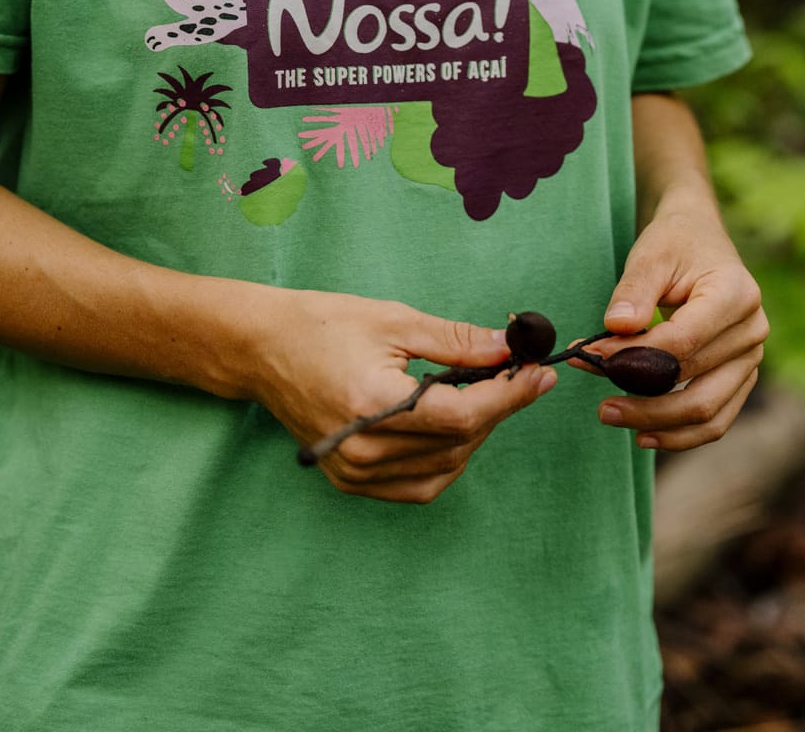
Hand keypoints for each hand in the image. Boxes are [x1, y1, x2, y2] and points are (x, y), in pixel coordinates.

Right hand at [251, 287, 555, 501]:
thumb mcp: (393, 320)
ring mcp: (355, 472)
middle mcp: (363, 449)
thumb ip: (455, 341)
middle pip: (458, 443)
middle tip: (521, 375)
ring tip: (486, 396)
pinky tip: (454, 426)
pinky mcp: (351, 482)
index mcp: (372, 404)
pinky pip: (418, 485)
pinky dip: (447, 459)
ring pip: (445, 468)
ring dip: (476, 434)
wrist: (263, 350)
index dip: (509, 396)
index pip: (461, 415)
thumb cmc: (323, 325)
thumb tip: (508, 349)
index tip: (541, 373)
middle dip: (499, 409)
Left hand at [570, 194, 767, 450]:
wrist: (701, 239)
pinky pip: (716, 418)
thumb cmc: (676, 244)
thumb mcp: (651, 254)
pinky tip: (644, 434)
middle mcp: (752, 331)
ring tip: (612, 416)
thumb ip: (633, 291)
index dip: (636, 356)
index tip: (593, 356)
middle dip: (643, 399)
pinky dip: (681, 433)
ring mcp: (751, 358)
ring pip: (708, 411)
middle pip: (696, 384)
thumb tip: (615, 329)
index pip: (683, 341)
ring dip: (658, 423)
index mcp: (736, 295)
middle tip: (599, 404)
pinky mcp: (741, 377)